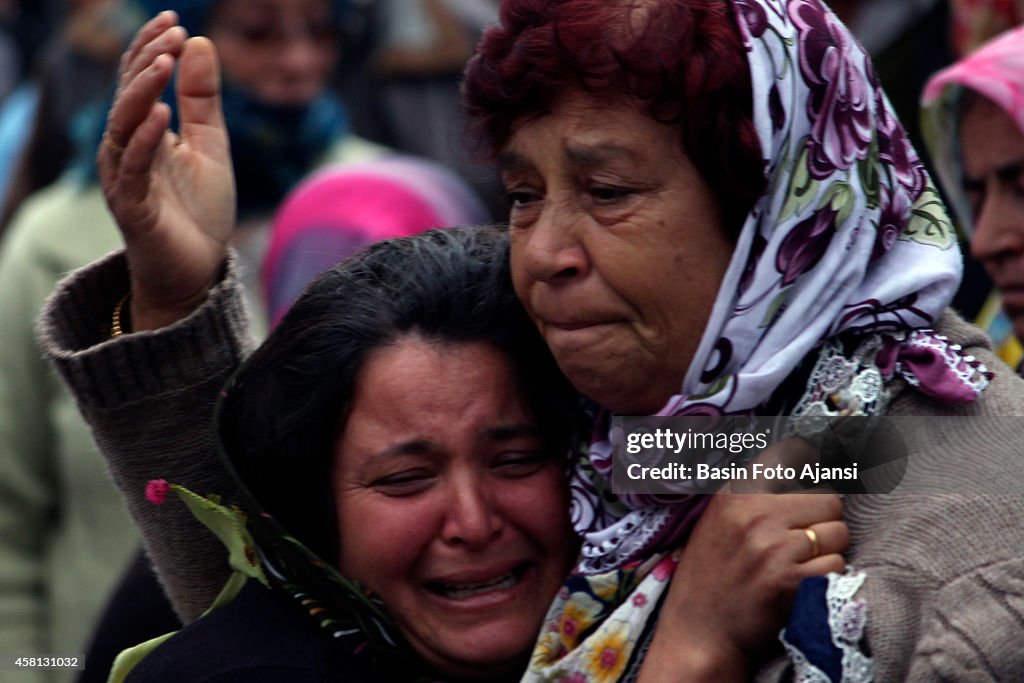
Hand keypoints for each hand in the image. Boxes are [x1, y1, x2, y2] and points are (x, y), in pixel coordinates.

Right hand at [98, 11, 234, 331]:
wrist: (195, 272)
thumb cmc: (198, 211)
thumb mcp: (210, 145)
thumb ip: (202, 99)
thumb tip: (198, 42)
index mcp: (144, 132)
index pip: (139, 79)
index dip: (153, 48)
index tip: (175, 20)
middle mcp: (126, 149)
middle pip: (127, 95)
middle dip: (147, 60)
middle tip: (171, 32)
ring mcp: (125, 178)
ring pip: (123, 126)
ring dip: (142, 92)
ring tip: (164, 63)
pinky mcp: (132, 207)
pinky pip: (132, 168)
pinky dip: (144, 141)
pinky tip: (161, 116)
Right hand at [639, 439, 848, 680]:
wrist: (699, 631)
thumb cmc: (710, 575)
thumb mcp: (718, 519)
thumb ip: (754, 490)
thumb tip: (805, 457)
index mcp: (735, 492)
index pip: (795, 457)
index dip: (813, 472)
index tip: (813, 487)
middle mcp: (754, 513)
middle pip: (829, 498)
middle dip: (824, 520)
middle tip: (804, 541)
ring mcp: (774, 546)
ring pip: (838, 532)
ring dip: (828, 551)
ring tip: (801, 564)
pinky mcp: (793, 580)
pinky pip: (837, 565)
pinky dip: (827, 578)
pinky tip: (803, 584)